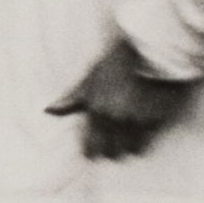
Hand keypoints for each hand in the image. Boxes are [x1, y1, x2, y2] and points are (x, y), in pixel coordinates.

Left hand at [47, 39, 191, 159]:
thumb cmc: (118, 61)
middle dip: (114, 151)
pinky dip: (147, 137)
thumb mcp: (91, 76)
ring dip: (132, 146)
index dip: (92, 152)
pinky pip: (148, 140)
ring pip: (132, 150)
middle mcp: (114, 118)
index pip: (90, 147)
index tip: (94, 153)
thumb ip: (72, 97)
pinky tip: (147, 126)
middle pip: (112, 153)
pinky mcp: (156, 119)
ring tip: (133, 136)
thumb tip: (47, 110)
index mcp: (96, 109)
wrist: (149, 48)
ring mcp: (136, 120)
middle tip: (117, 143)